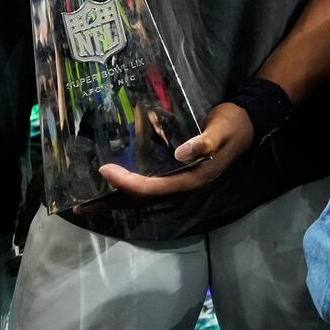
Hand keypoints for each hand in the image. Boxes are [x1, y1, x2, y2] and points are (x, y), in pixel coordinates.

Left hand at [96, 101, 255, 200]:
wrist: (248, 124)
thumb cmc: (233, 125)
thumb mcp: (221, 131)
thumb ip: (203, 142)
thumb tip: (179, 154)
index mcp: (191, 179)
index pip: (152, 187)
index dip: (127, 182)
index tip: (104, 170)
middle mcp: (183, 186)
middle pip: (141, 200)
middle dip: (112, 202)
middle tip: (80, 205)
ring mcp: (180, 182)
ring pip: (143, 197)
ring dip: (116, 199)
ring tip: (89, 201)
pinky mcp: (178, 175)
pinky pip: (149, 187)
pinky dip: (129, 189)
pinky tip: (114, 185)